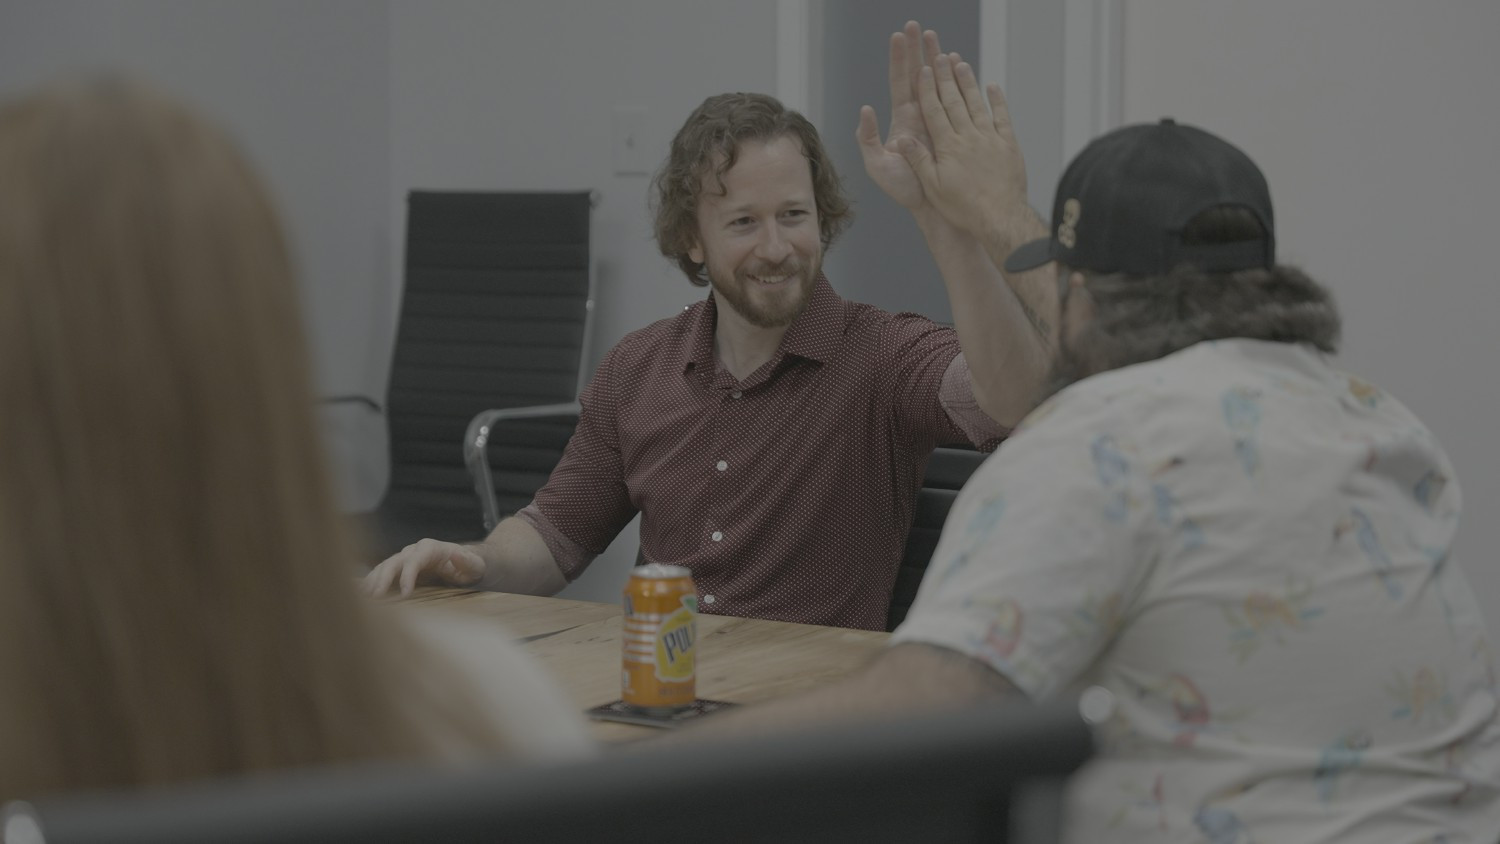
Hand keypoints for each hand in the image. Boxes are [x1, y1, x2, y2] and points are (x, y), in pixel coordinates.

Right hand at [363, 538, 486, 597]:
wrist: (465, 564)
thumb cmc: (471, 566)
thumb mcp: (474, 564)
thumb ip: (467, 560)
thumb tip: (457, 553)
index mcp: (431, 548)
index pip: (414, 560)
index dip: (407, 575)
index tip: (405, 594)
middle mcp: (413, 551)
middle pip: (394, 562)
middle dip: (383, 579)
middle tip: (375, 598)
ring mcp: (405, 559)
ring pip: (384, 567)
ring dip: (372, 582)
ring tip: (362, 598)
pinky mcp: (400, 569)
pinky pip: (382, 574)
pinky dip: (371, 582)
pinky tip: (360, 593)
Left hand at [856, 21, 943, 210]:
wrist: (933, 206)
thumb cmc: (904, 189)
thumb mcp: (877, 165)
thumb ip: (867, 138)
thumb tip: (865, 109)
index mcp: (902, 118)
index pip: (899, 80)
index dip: (899, 58)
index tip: (899, 35)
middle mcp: (920, 114)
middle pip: (918, 74)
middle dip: (918, 50)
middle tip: (918, 26)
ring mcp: (938, 119)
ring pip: (938, 82)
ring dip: (938, 60)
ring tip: (939, 39)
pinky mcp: (954, 127)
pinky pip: (956, 99)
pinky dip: (958, 81)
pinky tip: (961, 66)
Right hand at [898, 54, 1030, 240]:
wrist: (999, 218)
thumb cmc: (963, 208)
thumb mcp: (933, 187)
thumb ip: (918, 160)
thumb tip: (901, 139)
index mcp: (947, 147)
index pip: (934, 111)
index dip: (927, 89)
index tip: (922, 70)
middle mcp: (968, 137)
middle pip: (954, 101)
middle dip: (944, 77)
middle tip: (938, 55)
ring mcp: (990, 139)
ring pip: (977, 104)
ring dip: (968, 82)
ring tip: (961, 63)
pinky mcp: (1008, 146)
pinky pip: (1002, 117)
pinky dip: (997, 100)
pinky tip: (992, 86)